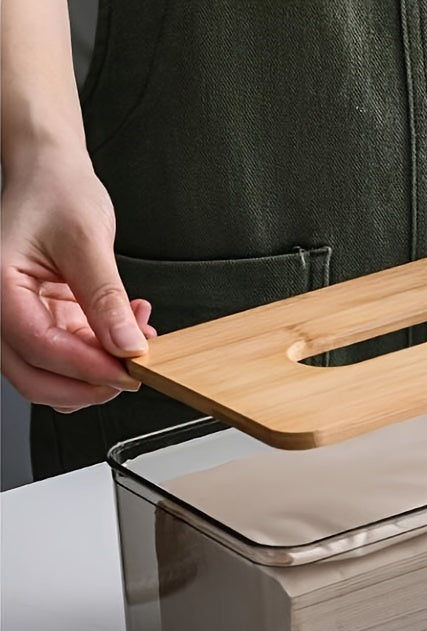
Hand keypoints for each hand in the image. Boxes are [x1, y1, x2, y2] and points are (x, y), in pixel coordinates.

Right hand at [1, 148, 155, 411]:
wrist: (52, 175)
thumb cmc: (56, 193)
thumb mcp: (87, 241)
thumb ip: (106, 298)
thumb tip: (127, 345)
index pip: (38, 346)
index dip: (87, 366)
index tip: (129, 370)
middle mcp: (3, 310)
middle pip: (36, 377)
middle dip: (89, 385)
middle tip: (134, 372)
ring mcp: (25, 319)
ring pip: (55, 374)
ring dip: (101, 369)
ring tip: (138, 336)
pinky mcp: (48, 320)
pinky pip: (73, 355)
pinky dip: (105, 353)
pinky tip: (131, 328)